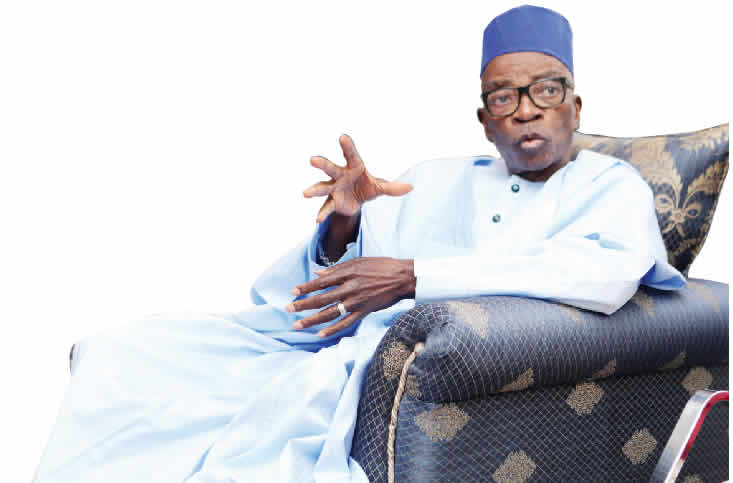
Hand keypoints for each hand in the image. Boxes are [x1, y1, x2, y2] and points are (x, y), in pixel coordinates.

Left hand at [285, 257, 415, 336]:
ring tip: (297, 324)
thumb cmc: (380, 266)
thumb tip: (318, 273)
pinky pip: (346, 323)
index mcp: (347, 273)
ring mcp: (357, 302)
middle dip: (303, 305)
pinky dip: (333, 329)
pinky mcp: (364, 311)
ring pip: (330, 313)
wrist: (402, 277)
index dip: (306, 287)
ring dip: (312, 320)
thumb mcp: (358, 261)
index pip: (321, 282)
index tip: (293, 292)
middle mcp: (350, 288)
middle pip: (321, 298)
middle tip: (288, 308)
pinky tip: (320, 334)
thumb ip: (337, 269)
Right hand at [304, 134, 413, 222]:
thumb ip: (393, 187)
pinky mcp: (332, 202)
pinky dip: (322, 214)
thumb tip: (411, 187)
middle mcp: (340, 175)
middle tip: (313, 160)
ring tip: (305, 193)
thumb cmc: (367, 186)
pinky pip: (326, 208)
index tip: (342, 137)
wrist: (357, 201)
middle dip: (322, 164)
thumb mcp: (380, 187)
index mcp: (353, 167)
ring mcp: (334, 189)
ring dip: (314, 190)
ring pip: (322, 187)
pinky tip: (317, 221)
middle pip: (330, 168)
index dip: (347, 146)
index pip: (351, 154)